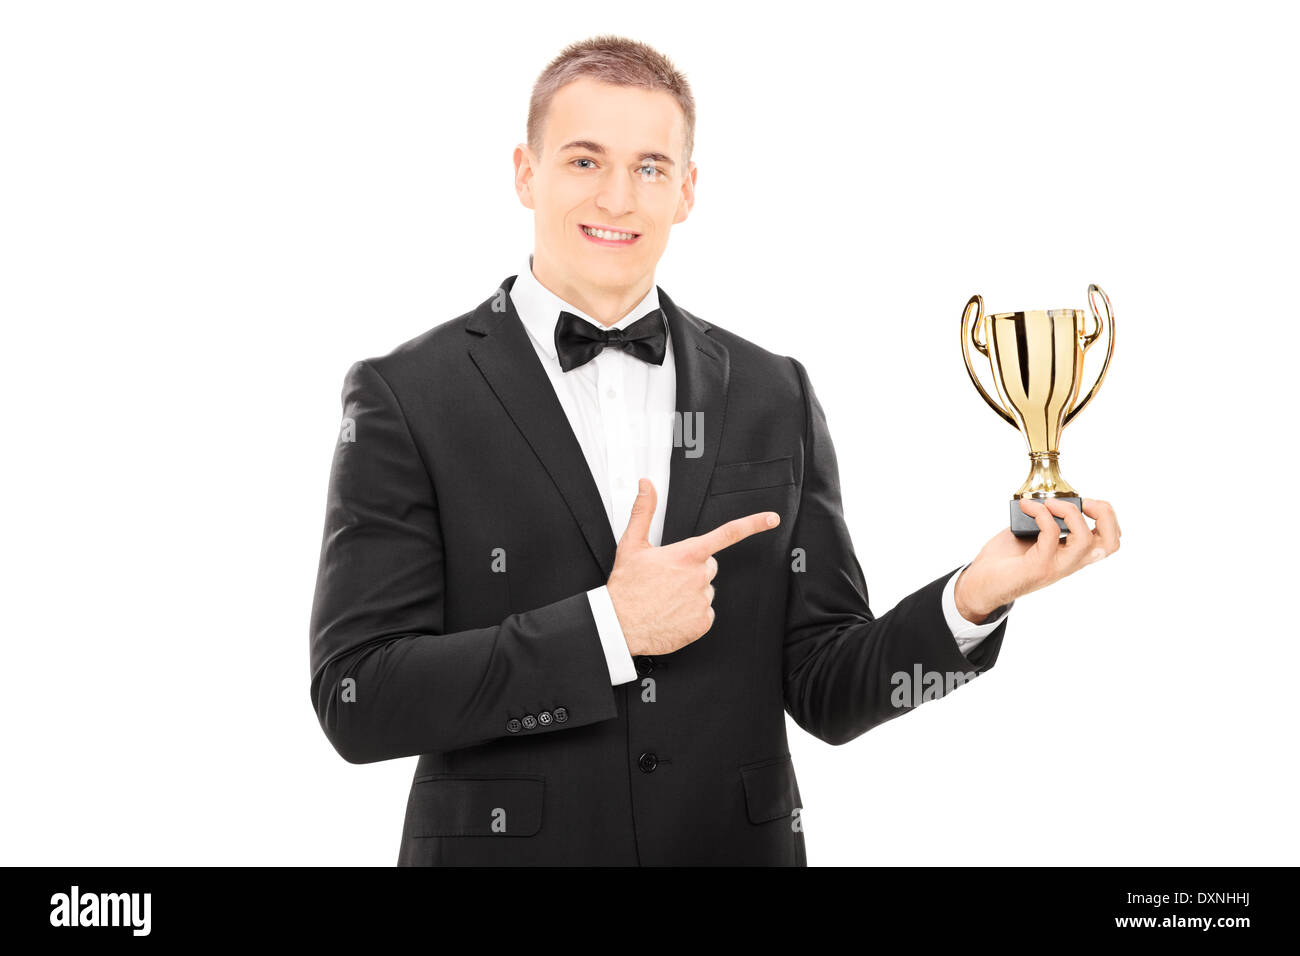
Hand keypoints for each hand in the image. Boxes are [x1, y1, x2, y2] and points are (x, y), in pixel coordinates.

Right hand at [606, 478, 779, 655]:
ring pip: (706, 591)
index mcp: (687, 555)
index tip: (771, 519)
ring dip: (691, 592)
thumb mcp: (632, 544)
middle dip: (694, 569)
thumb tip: (647, 485)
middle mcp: (699, 577)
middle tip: (668, 578)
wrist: (620, 625)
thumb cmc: (626, 586)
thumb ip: (644, 511)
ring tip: (666, 598)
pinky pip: (705, 613)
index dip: (753, 524)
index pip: (727, 534)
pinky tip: (672, 613)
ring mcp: (702, 601)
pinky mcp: (703, 623)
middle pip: (709, 566)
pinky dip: (691, 614)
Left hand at [953, 498, 1121, 621]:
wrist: (980, 584)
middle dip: (1105, 515)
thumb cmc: (1005, 560)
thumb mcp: (1033, 535)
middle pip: (1111, 544)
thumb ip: (1047, 521)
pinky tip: (1026, 508)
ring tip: (1050, 503)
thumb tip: (1050, 498)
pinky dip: (1041, 514)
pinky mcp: (1038, 566)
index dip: (1108, 518)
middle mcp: (1070, 563)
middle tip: (1084, 503)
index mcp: (1072, 554)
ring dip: (1069, 512)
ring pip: (1085, 540)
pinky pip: (1051, 535)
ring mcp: (1056, 566)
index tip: (1086, 502)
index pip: (1110, 542)